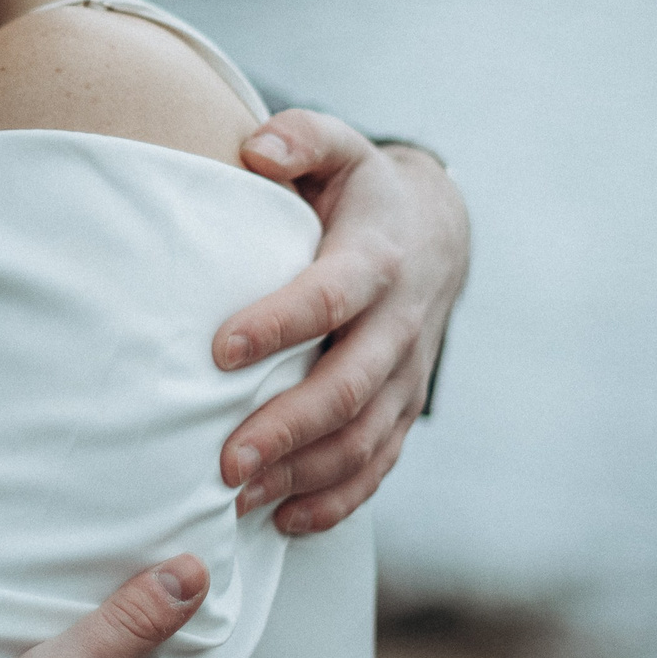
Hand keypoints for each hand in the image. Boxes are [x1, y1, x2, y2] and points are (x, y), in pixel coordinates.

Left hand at [215, 111, 467, 534]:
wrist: (437, 234)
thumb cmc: (360, 192)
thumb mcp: (338, 148)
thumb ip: (299, 137)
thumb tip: (256, 150)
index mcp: (377, 259)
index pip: (328, 297)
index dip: (278, 324)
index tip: (219, 351)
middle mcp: (399, 325)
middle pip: (347, 388)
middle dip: (286, 428)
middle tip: (223, 461)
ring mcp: (406, 375)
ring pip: (362, 440)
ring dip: (302, 475)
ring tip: (236, 499)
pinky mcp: (402, 409)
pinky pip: (377, 466)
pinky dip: (335, 500)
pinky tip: (282, 519)